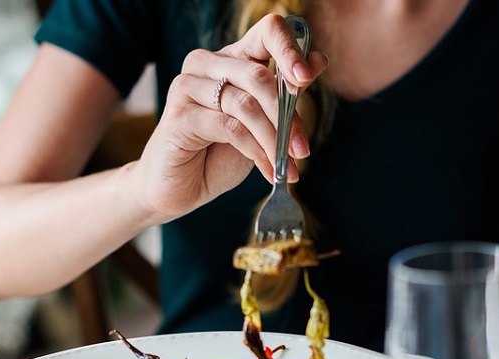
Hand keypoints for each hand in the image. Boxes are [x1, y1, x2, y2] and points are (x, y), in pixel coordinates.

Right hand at [134, 14, 328, 221]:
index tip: (306, 79)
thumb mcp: (262, 123)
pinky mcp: (179, 115)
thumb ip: (285, 94)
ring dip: (273, 139)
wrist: (181, 187)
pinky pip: (229, 128)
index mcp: (232, 58)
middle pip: (259, 76)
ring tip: (287, 166)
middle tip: (302, 150)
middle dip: (287, 117)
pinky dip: (255, 151)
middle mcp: (207, 64)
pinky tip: (268, 170)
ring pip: (246, 105)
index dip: (290, 50)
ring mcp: (188, 86)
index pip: (267, 32)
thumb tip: (318, 61)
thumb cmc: (220, 153)